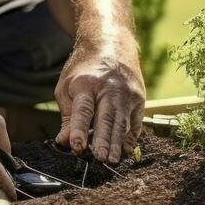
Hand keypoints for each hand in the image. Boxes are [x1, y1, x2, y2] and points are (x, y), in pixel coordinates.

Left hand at [54, 47, 145, 162]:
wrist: (111, 45)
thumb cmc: (84, 69)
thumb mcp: (67, 86)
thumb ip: (66, 115)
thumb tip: (65, 141)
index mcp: (86, 83)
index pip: (83, 110)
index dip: (79, 129)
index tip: (76, 146)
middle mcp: (109, 88)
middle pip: (106, 117)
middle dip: (103, 140)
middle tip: (100, 159)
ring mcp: (127, 93)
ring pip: (122, 122)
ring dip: (117, 143)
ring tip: (112, 160)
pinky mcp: (139, 97)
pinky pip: (135, 121)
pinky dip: (130, 137)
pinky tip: (125, 149)